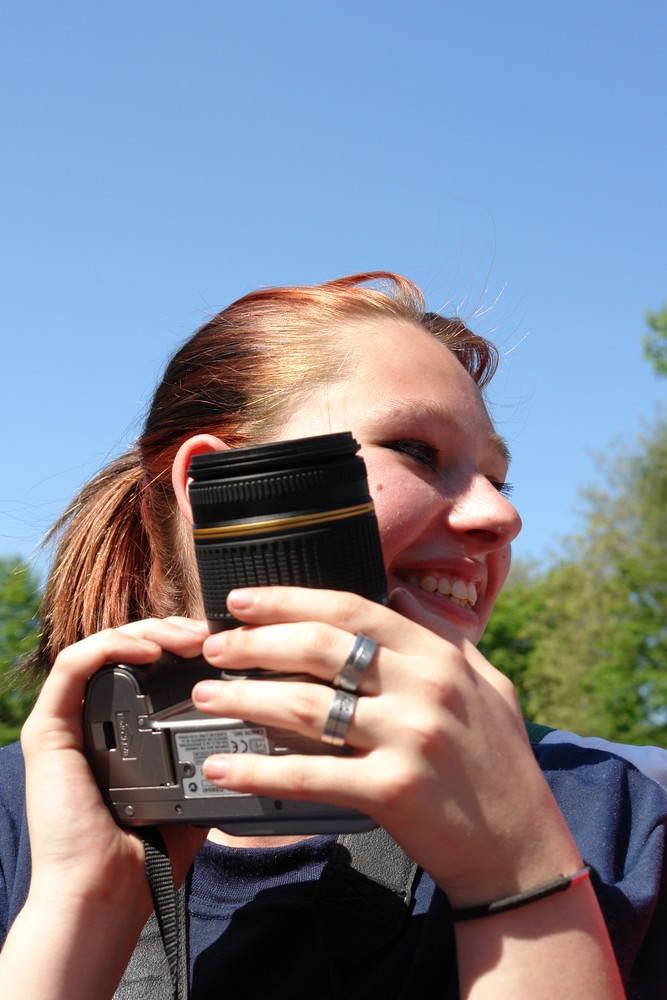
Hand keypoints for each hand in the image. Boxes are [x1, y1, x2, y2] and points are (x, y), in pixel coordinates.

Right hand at [21, 619, 208, 915]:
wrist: (105, 894)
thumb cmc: (148, 854)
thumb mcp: (193, 794)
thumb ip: (211, 763)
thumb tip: (254, 740)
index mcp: (122, 731)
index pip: (149, 666)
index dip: (184, 645)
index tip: (226, 644)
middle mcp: (91, 720)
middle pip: (128, 648)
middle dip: (173, 630)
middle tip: (211, 634)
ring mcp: (66, 721)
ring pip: (103, 647)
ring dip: (149, 630)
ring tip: (189, 637)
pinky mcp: (47, 729)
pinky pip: (72, 664)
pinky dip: (113, 645)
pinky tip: (150, 649)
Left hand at [193, 586, 582, 906]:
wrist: (521, 851)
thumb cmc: (500, 764)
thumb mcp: (487, 684)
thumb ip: (444, 633)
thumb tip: (399, 591)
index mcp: (440, 657)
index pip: (352, 609)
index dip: (289, 599)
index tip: (242, 600)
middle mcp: (424, 689)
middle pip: (320, 648)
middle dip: (255, 642)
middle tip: (214, 646)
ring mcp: (409, 739)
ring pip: (306, 706)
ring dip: (244, 697)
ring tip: (206, 695)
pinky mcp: (392, 792)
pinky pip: (309, 776)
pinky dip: (258, 770)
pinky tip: (223, 766)